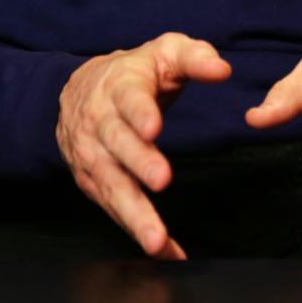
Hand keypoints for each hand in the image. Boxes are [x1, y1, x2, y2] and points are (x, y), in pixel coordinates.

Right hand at [56, 32, 231, 258]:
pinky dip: (135, 230)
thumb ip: (196, 57)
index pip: (129, 99)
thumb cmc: (135, 71)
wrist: (78, 89)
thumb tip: (223, 69)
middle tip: (161, 180)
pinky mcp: (91, 181)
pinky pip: (112, 208)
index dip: (140, 113)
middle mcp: (100, 121)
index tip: (154, 128)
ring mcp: (92, 154)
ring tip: (156, 240)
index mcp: (120, 86)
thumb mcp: (165, 51)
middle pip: (118, 144)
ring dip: (134, 213)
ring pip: (111, 185)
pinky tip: (162, 251)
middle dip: (139, 163)